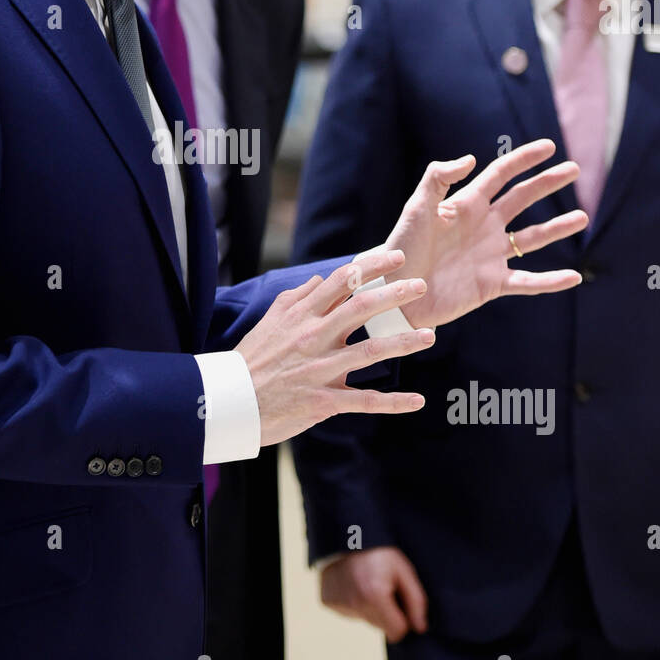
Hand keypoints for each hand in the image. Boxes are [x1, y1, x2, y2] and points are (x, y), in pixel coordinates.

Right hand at [236, 250, 432, 448]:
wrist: (230, 401)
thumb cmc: (252, 358)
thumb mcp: (270, 321)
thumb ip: (296, 298)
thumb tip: (321, 281)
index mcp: (302, 316)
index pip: (342, 282)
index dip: (372, 267)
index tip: (397, 257)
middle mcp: (313, 338)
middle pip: (360, 309)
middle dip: (394, 294)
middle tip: (422, 285)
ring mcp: (319, 370)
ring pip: (369, 352)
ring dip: (402, 343)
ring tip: (429, 336)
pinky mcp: (323, 401)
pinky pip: (363, 401)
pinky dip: (392, 402)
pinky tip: (418, 401)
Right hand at [320, 546, 427, 642]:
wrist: (344, 534)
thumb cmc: (379, 552)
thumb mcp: (403, 570)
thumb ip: (416, 601)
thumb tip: (420, 629)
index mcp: (375, 596)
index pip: (397, 632)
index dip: (403, 618)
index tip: (399, 599)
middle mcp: (355, 604)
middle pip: (381, 628)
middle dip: (386, 613)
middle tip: (383, 587)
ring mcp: (339, 604)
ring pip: (366, 620)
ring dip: (370, 608)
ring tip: (368, 583)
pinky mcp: (328, 602)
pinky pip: (350, 613)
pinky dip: (355, 603)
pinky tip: (354, 584)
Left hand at [382, 139, 587, 327]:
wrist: (394, 292)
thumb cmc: (400, 248)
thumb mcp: (416, 209)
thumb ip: (438, 180)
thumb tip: (471, 158)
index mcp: (466, 205)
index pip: (501, 175)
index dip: (523, 160)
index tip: (548, 146)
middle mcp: (483, 227)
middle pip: (522, 199)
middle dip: (547, 184)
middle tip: (574, 170)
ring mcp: (490, 255)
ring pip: (532, 238)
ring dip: (557, 228)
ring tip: (582, 218)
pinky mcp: (492, 284)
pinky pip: (528, 282)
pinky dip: (551, 282)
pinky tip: (574, 278)